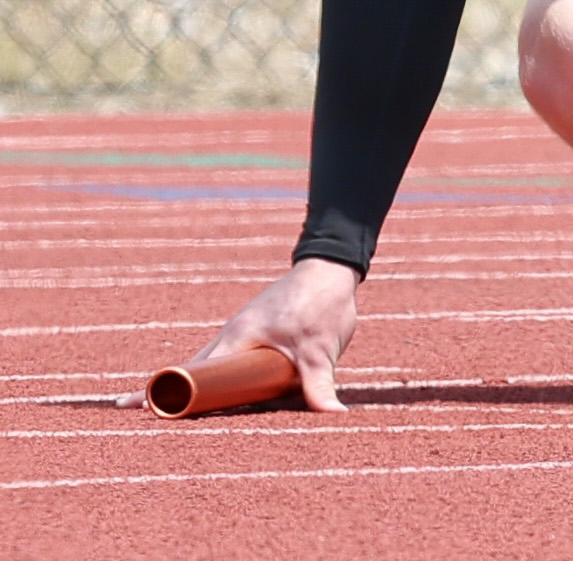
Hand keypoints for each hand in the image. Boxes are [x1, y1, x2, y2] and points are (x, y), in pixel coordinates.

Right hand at [119, 258, 360, 412]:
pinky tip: (218, 393)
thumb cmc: (319, 302)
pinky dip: (220, 377)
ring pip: (211, 365)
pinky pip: (232, 362)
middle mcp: (233, 337)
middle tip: (130, 411)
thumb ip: (320, 385)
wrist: (332, 267)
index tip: (127, 406)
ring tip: (165, 408)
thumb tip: (334, 415)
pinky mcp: (259, 337)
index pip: (189, 372)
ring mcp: (244, 336)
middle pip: (192, 370)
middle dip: (163, 389)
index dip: (160, 389)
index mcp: (236, 339)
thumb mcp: (320, 349)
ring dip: (191, 384)